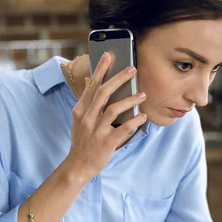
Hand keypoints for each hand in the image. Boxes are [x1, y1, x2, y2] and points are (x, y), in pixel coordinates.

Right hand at [64, 52, 147, 178]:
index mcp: (80, 110)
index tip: (109, 55)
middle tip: (132, 69)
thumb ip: (86, 100)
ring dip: (130, 100)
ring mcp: (96, 130)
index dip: (100, 70)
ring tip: (142, 94)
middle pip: (103, 92)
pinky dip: (134, 121)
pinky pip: (123, 129)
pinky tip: (142, 116)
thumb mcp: (79, 119)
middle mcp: (87, 118)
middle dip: (118, 78)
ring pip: (114, 109)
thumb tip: (87, 80)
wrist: (78, 165)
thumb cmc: (82, 141)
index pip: (92, 85)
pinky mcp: (107, 142)